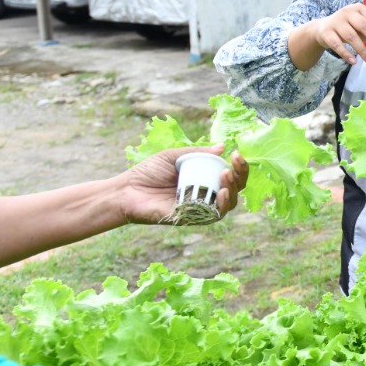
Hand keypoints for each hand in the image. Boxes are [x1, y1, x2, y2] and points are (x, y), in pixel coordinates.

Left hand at [118, 145, 248, 223]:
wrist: (125, 190)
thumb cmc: (147, 173)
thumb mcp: (173, 155)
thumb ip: (197, 152)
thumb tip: (222, 146)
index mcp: (203, 179)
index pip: (229, 175)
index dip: (238, 166)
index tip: (237, 153)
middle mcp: (204, 195)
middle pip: (233, 190)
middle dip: (240, 177)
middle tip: (233, 165)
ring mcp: (199, 208)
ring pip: (227, 205)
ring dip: (232, 191)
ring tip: (226, 176)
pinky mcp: (191, 219)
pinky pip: (212, 216)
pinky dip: (220, 205)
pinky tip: (220, 192)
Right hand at [294, 4, 365, 67]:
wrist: (321, 29)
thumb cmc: (349, 28)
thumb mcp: (364, 29)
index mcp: (359, 8)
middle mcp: (347, 12)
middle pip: (364, 26)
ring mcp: (335, 22)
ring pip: (351, 36)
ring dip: (363, 50)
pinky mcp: (326, 33)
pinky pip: (336, 44)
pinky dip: (346, 53)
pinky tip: (354, 62)